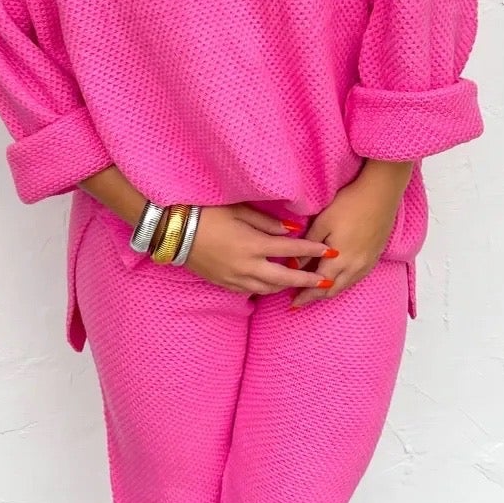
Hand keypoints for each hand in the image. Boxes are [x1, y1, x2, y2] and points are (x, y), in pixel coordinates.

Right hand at [180, 202, 334, 296]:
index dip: (312, 250)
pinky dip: (266, 288)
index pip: (290, 249)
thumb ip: (266, 222)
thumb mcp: (238, 210)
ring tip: (300, 282)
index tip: (330, 251)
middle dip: (307, 280)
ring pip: (269, 289)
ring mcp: (234, 278)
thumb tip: (290, 230)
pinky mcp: (224, 284)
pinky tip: (272, 284)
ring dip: (287, 286)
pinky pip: (251, 291)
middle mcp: (246, 266)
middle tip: (326, 281)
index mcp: (252, 244)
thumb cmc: (205, 213)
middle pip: (285, 278)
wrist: (173, 231)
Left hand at [287, 167, 404, 310]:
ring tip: (316, 292)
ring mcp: (367, 263)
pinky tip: (338, 279)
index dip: (305, 295)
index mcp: (339, 260)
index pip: (318, 285)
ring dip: (330, 290)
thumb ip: (307, 248)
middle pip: (333, 290)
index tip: (293, 303)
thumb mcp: (322, 223)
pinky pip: (357, 278)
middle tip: (301, 301)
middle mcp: (355, 267)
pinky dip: (344, 283)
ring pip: (346, 285)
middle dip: (316, 297)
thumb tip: (294, 265)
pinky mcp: (375, 257)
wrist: (380, 194)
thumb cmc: (349, 204)